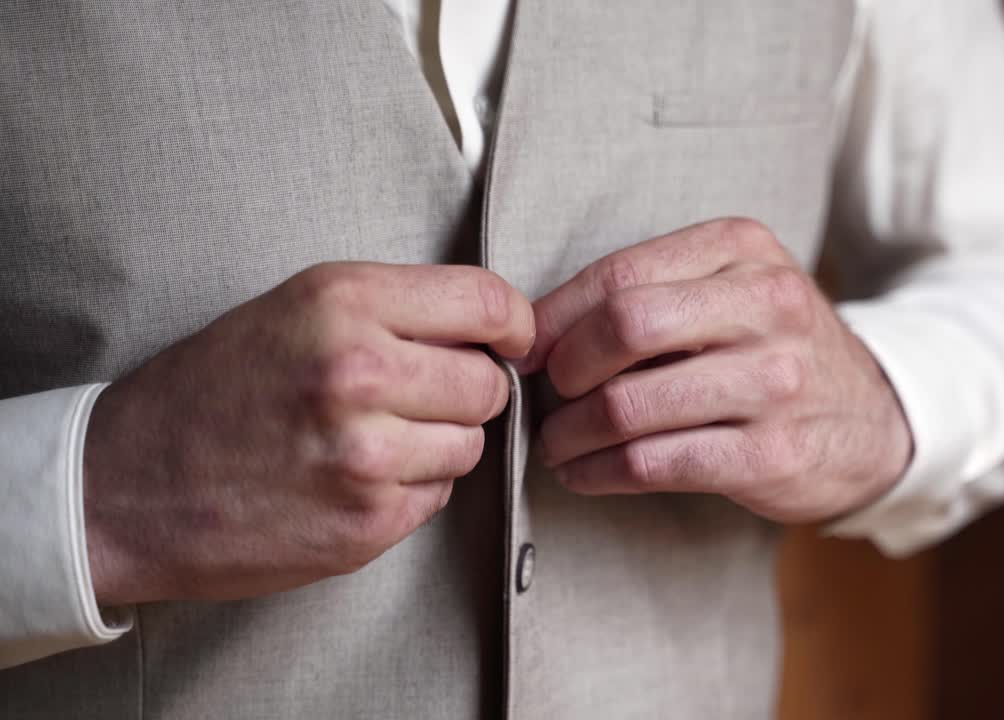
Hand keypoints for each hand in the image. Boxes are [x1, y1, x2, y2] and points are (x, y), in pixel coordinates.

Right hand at [84, 263, 533, 604]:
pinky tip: (355, 478)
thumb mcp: (295, 308)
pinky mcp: (366, 524)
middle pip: (490, 383)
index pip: (487, 303)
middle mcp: (360, 373)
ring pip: (472, 444)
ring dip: (440, 443)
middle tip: (417, 397)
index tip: (512, 340)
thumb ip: (394, 310)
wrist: (123, 484)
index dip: (513, 325)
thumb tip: (491, 329)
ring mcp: (365, 456)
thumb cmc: (210, 391)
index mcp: (343, 303)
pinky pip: (438, 495)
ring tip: (374, 438)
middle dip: (469, 390)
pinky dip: (411, 489)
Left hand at [520, 219, 911, 523]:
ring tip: (555, 444)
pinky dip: (600, 473)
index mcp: (745, 249)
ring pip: (629, 405)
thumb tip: (536, 331)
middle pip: (624, 328)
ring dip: (569, 433)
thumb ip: (653, 292)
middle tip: (546, 395)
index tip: (527, 350)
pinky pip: (654, 464)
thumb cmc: (776, 351)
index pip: (620, 274)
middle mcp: (768, 306)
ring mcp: (776, 382)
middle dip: (564, 370)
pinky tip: (585, 474)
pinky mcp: (771, 454)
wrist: (874, 419)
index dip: (555, 316)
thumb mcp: (735, 290)